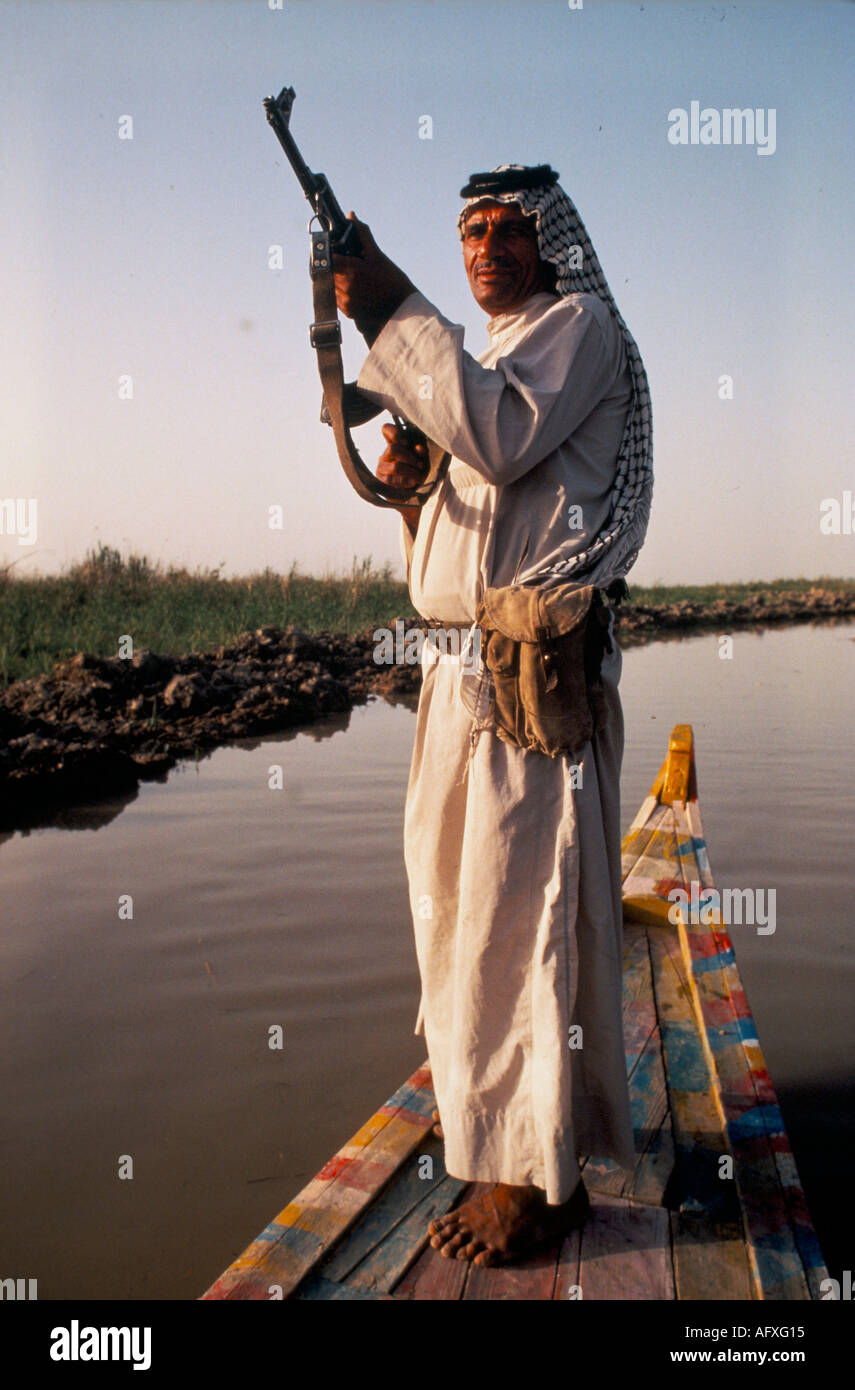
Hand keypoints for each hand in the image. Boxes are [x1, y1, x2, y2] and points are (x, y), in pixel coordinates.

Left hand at [332, 213, 416, 339]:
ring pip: (331, 286)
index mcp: (351, 271)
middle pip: (328, 273)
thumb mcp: (377, 255)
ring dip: (338, 281)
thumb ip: (362, 234)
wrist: (402, 306)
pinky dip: (343, 293)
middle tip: (351, 267)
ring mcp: (346, 301)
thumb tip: (351, 216)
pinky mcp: (348, 312)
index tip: (335, 254)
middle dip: (336, 268)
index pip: (327, 259)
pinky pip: (337, 299)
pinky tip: (357, 291)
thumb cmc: (392, 280)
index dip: (329, 255)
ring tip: (356, 280)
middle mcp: (346, 287)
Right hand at [378, 423, 427, 527]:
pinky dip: (407, 482)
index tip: (406, 443)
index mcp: (395, 445)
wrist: (414, 496)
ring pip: (396, 466)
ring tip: (418, 477)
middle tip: (419, 465)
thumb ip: (421, 452)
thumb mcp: (423, 460)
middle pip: (393, 448)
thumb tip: (418, 448)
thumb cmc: (418, 474)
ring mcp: (381, 468)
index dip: (394, 432)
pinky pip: (394, 480)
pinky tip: (412, 483)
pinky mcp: (381, 481)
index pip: (386, 430)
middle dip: (410, 457)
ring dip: (411, 472)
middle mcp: (386, 455)